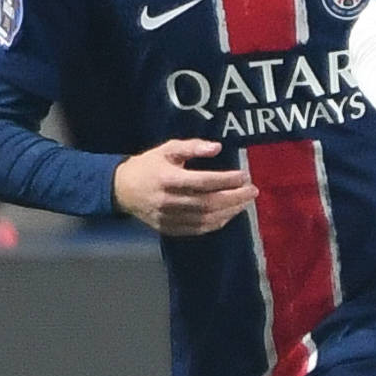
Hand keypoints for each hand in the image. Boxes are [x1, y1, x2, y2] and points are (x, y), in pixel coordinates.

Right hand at [112, 138, 256, 235]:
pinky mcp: (169, 229)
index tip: (244, 175)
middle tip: (253, 191)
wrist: (122, 190)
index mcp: (167, 178)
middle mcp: (168, 201)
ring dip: (230, 212)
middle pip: (208, 203)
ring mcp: (168, 217)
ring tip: (245, 202)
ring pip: (205, 219)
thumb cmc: (148, 165)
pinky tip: (229, 214)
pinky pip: (197, 229)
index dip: (226, 180)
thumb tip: (217, 147)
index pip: (203, 182)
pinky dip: (216, 223)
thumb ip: (192, 146)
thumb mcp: (167, 149)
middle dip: (234, 198)